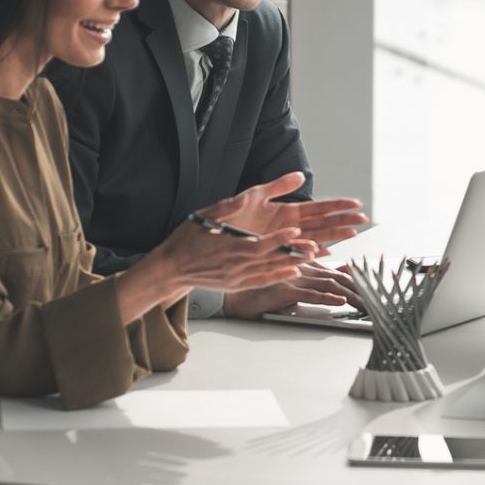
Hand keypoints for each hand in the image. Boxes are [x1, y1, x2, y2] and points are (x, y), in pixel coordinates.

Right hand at [140, 211, 318, 298]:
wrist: (171, 268)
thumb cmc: (186, 240)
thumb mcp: (203, 217)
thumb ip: (225, 209)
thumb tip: (241, 199)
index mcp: (229, 247)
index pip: (260, 243)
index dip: (279, 238)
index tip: (295, 231)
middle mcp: (235, 265)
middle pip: (270, 258)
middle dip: (293, 252)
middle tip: (313, 246)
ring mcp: (236, 277)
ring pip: (269, 270)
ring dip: (290, 264)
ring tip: (309, 258)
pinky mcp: (235, 285)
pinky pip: (261, 281)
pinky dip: (278, 277)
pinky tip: (292, 272)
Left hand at [204, 171, 368, 249]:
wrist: (206, 238)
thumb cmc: (226, 216)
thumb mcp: (253, 195)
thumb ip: (277, 186)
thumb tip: (300, 175)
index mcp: (284, 211)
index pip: (317, 207)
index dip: (336, 205)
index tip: (354, 203)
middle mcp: (287, 227)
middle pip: (321, 224)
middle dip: (343, 221)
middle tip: (363, 219)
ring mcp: (282, 241)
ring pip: (314, 238)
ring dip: (333, 236)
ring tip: (352, 234)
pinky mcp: (273, 254)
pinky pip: (297, 255)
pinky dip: (311, 254)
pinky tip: (327, 252)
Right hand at [222, 262, 362, 318]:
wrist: (230, 298)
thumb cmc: (257, 290)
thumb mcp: (291, 284)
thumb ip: (315, 279)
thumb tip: (338, 277)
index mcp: (303, 265)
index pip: (337, 272)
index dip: (358, 280)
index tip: (375, 290)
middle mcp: (300, 268)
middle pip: (338, 277)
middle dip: (361, 289)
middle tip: (378, 301)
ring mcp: (292, 277)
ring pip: (327, 284)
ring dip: (350, 294)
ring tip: (367, 304)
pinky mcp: (282, 289)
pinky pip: (308, 293)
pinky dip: (325, 297)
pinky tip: (339, 301)